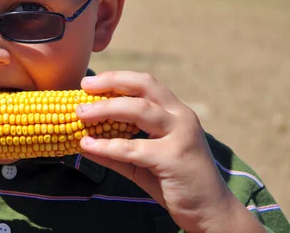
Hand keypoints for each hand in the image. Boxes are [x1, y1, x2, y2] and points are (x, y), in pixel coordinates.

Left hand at [76, 71, 262, 231]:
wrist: (210, 212)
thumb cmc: (175, 182)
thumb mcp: (141, 162)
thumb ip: (115, 151)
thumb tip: (82, 143)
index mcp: (175, 112)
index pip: (145, 83)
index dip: (116, 79)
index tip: (89, 83)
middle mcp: (181, 117)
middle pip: (144, 87)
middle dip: (111, 83)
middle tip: (84, 88)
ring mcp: (180, 136)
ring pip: (139, 111)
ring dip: (106, 109)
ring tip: (81, 114)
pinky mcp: (174, 158)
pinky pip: (133, 148)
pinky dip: (107, 145)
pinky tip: (87, 145)